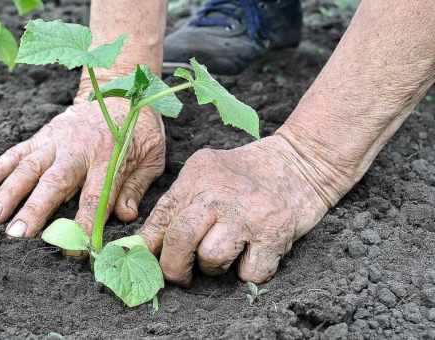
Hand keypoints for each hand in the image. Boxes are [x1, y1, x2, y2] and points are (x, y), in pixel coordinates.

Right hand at [0, 97, 164, 237]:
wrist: (119, 90)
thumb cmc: (137, 129)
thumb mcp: (151, 156)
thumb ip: (136, 186)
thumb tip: (126, 217)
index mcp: (109, 157)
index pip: (95, 196)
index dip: (85, 224)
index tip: (75, 250)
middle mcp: (78, 149)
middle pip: (54, 182)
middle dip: (34, 209)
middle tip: (16, 234)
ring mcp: (55, 141)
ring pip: (28, 167)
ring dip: (8, 192)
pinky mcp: (41, 136)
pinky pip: (16, 152)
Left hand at [138, 135, 329, 285]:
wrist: (300, 163)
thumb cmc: (245, 175)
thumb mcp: (205, 175)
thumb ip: (176, 204)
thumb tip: (144, 244)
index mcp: (196, 179)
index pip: (160, 218)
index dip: (148, 247)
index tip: (147, 262)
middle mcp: (219, 195)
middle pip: (181, 240)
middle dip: (174, 267)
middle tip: (180, 274)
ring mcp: (248, 215)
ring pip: (211, 259)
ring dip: (214, 268)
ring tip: (225, 253)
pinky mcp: (275, 235)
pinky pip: (249, 274)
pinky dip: (248, 273)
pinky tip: (252, 254)